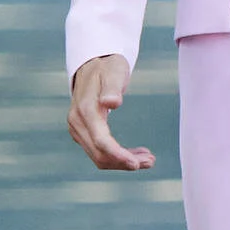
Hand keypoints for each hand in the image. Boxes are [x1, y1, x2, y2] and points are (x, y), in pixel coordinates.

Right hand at [67, 55, 154, 171]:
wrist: (92, 65)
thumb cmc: (107, 67)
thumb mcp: (114, 72)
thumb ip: (112, 88)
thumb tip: (112, 103)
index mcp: (85, 110)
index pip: (101, 141)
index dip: (118, 155)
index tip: (137, 164)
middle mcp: (77, 123)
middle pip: (99, 154)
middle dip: (124, 162)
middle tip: (151, 161)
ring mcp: (78, 129)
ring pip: (99, 156)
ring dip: (122, 162)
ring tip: (148, 160)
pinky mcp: (83, 132)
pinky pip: (99, 151)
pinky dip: (117, 156)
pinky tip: (135, 155)